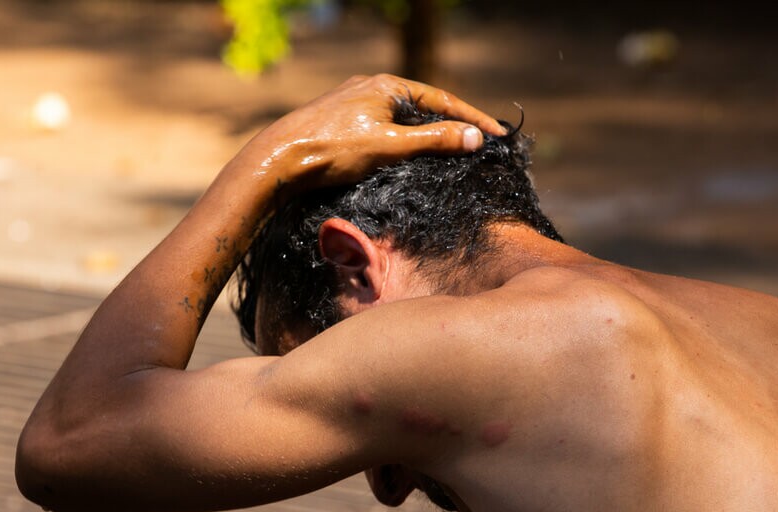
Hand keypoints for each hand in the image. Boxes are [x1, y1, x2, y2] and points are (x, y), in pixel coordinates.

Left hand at [248, 73, 507, 189]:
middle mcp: (371, 89)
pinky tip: (407, 160)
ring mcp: (355, 106)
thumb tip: (474, 137)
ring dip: (426, 137)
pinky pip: (383, 130)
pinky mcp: (341, 124)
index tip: (497, 136)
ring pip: (402, 120)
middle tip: (478, 145)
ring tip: (450, 155)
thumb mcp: (390, 146)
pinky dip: (403, 143)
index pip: (443, 101)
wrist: (280, 160)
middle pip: (423, 108)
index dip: (472, 119)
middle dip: (451, 126)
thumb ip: (433, 142)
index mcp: (387, 86)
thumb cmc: (334, 150)